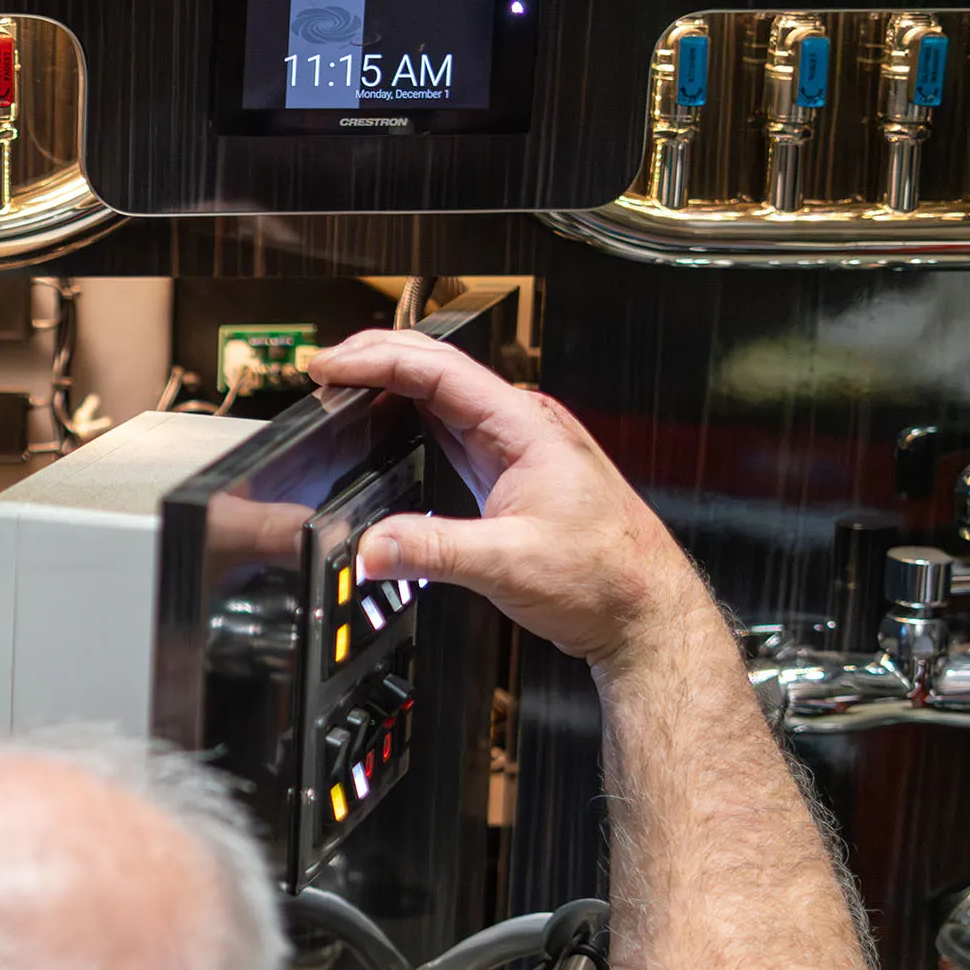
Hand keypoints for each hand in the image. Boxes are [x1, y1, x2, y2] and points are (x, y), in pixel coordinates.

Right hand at [307, 329, 708, 667]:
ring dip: (392, 384)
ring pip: (444, 396)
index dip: (377, 360)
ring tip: (345, 385)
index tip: (332, 366)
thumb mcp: (509, 563)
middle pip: (438, 369)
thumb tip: (372, 546)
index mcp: (524, 427)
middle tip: (324, 368)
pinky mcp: (511, 474)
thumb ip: (434, 552)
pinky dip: (411, 418)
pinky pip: (452, 429)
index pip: (438, 370)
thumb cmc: (606, 578)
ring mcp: (517, 449)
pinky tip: (390, 427)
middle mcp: (522, 427)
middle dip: (376, 358)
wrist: (644, 612)